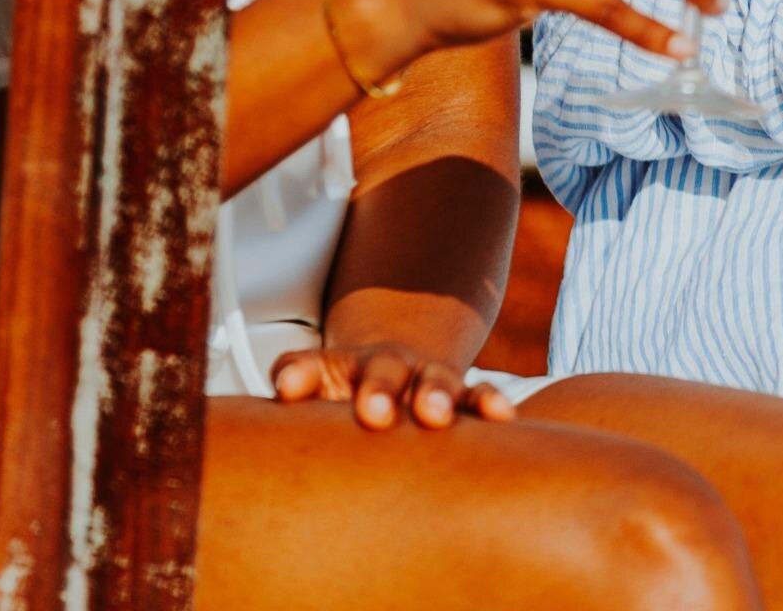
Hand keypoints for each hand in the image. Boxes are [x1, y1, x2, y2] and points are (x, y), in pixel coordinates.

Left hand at [270, 327, 516, 431]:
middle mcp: (388, 367)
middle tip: (372, 413)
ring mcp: (426, 379)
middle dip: (378, 389)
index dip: (303, 376)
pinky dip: (488, 402)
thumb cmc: (348, 391)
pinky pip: (476, 395)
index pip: (315, 366)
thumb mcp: (315, 384)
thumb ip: (296, 380)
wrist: (400, 366)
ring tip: (434, 415)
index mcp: (341, 368)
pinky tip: (501, 416)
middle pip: (383, 370)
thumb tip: (282, 388)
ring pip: (436, 380)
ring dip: (435, 395)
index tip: (289, 391)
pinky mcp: (460, 397)